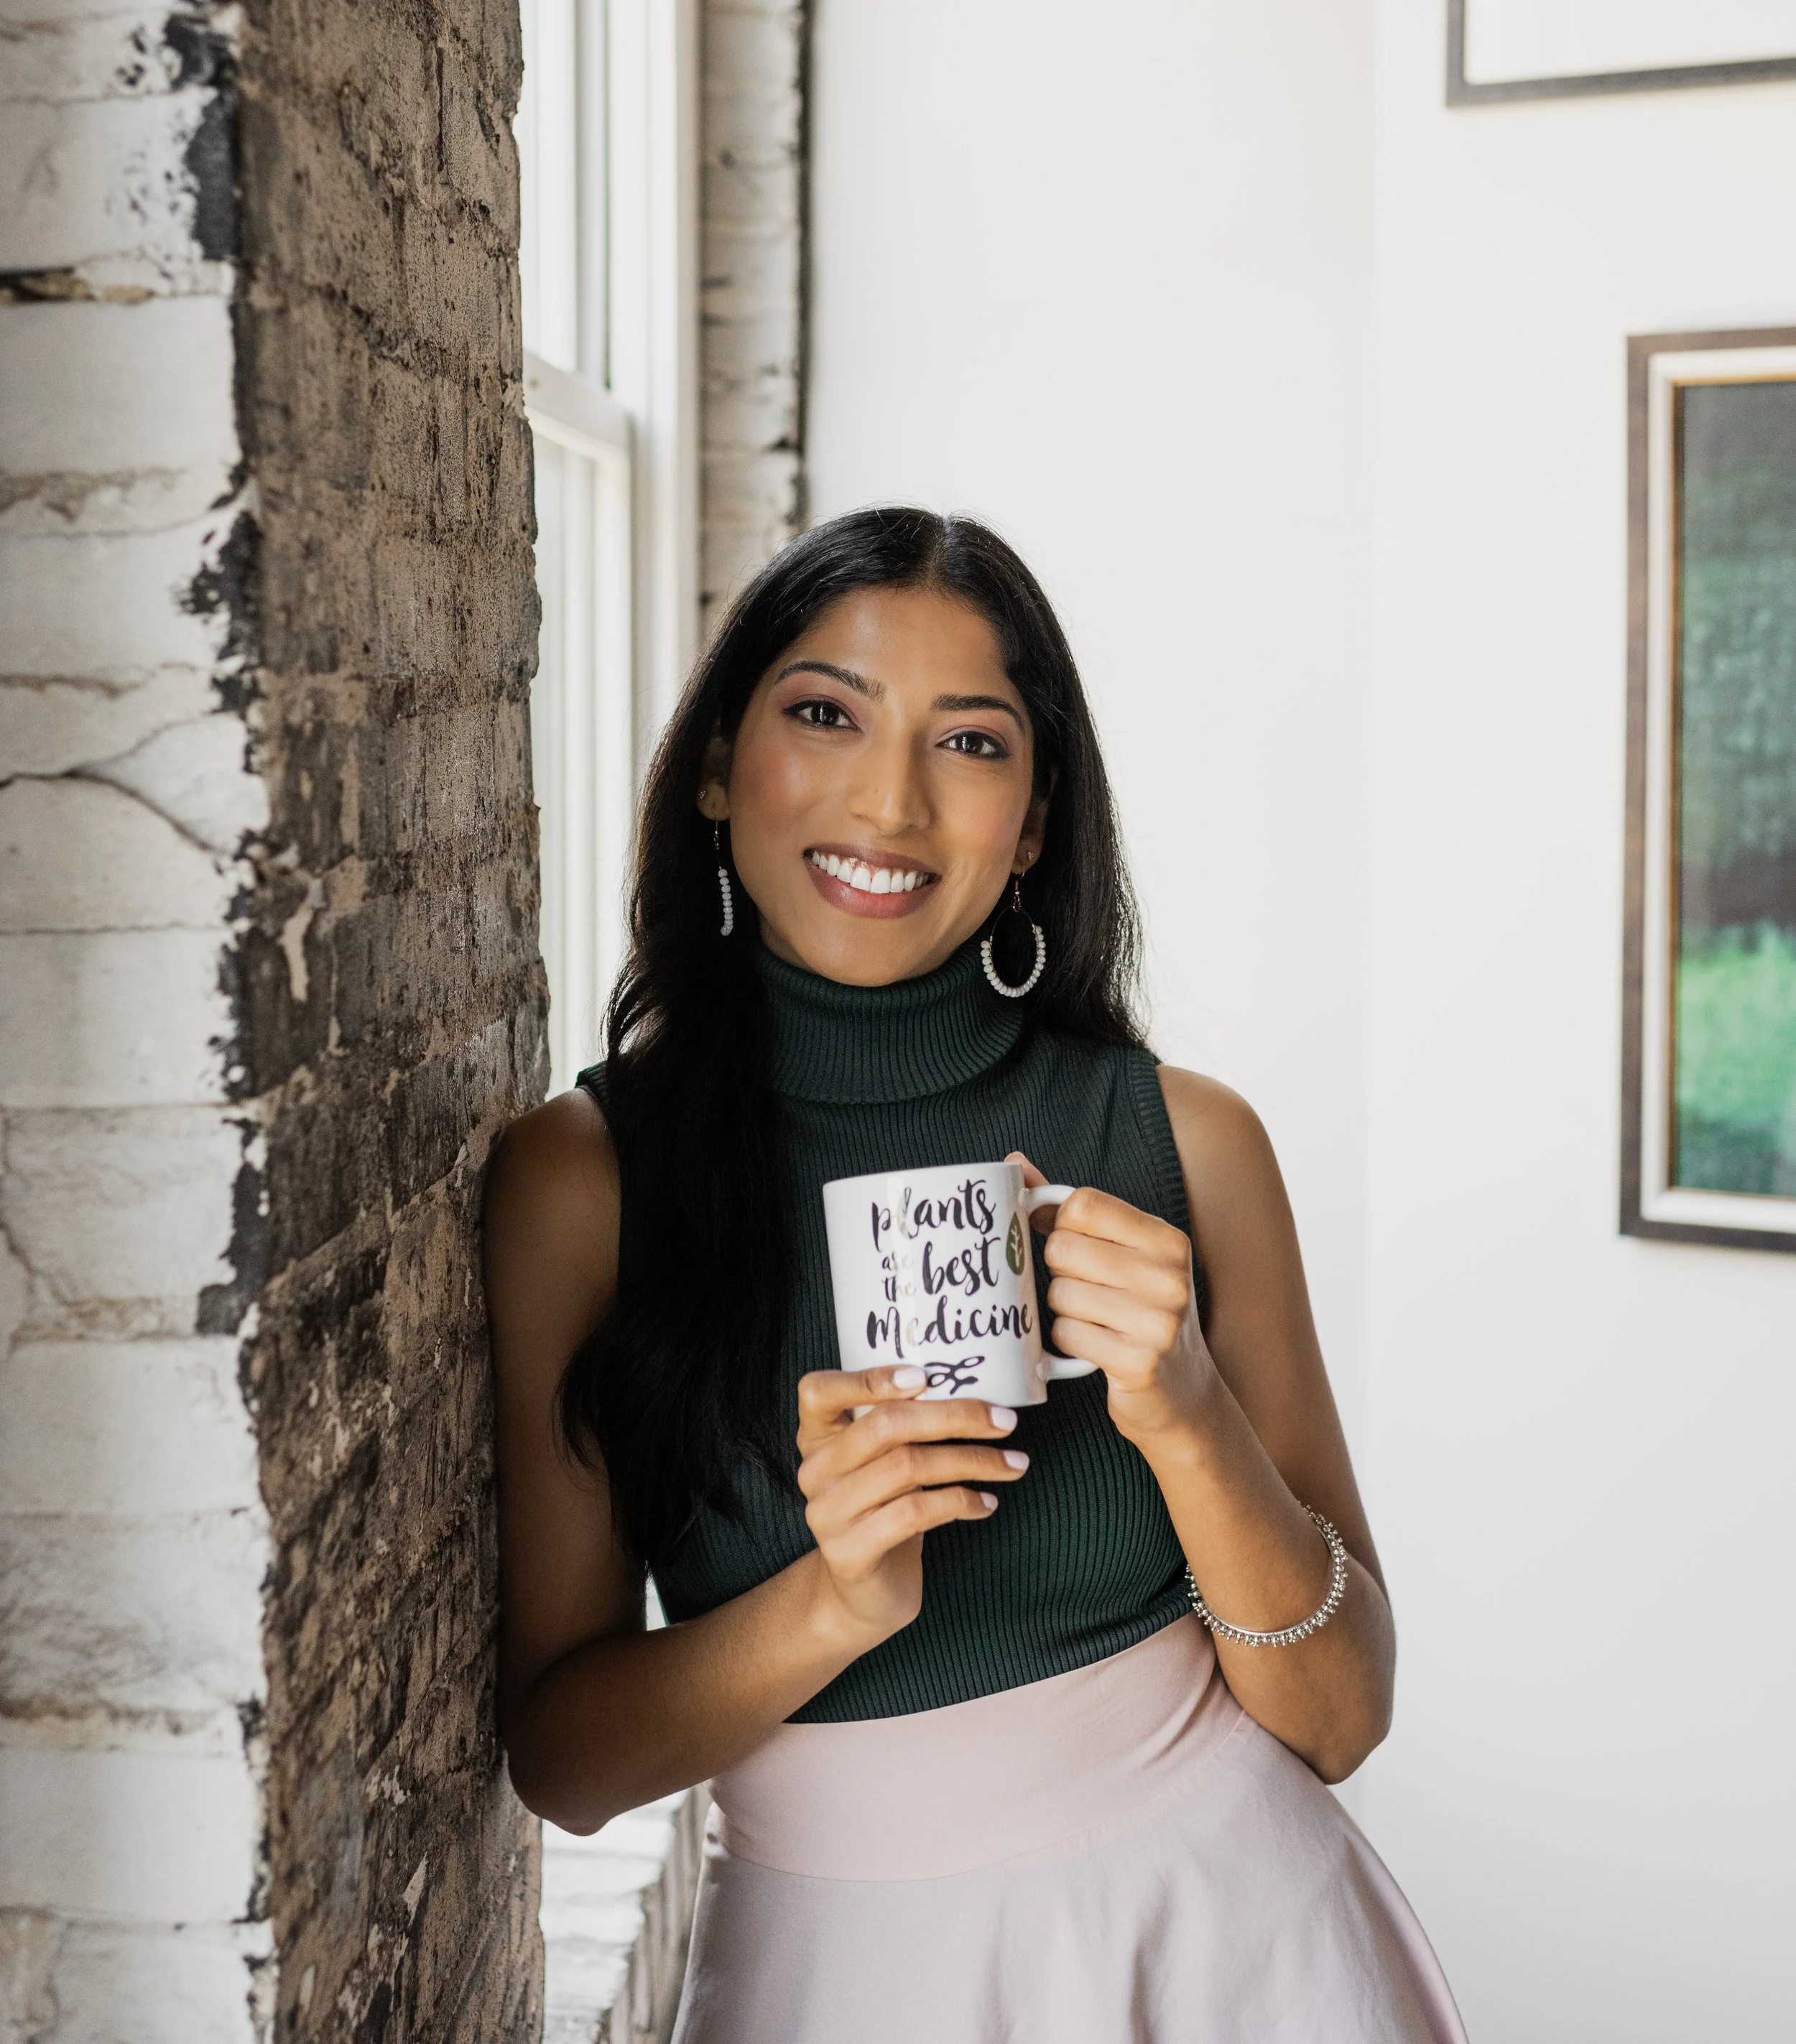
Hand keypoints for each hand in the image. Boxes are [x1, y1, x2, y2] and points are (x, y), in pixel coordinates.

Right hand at [795, 1366, 1028, 1648]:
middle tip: (1005, 1421)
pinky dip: (960, 1502)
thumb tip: (978, 1389)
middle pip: (884, 1425)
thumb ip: (904, 1426)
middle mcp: (815, 1471)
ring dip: (972, 1461)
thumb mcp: (885, 1461)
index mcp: (817, 1437)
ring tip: (1013, 1463)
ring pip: (908, 1467)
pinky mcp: (849, 1552)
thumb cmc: (886, 1510)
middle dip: (955, 1417)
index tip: (925, 1376)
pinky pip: (914, 1514)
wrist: (865, 1592)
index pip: (818, 1391)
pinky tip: (987, 1503)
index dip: (868, 1379)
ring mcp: (828, 1513)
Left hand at [1010, 1152, 1217, 1444]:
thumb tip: (1014, 1165)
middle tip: (1086, 1290)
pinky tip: (1094, 1347)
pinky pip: (1066, 1334)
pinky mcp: (1139, 1363)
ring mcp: (1158, 1321)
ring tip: (1094, 1320)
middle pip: (1063, 1247)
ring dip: (1062, 1309)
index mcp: (1167, 1239)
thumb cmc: (1139, 1313)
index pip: (1082, 1203)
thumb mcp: (1122, 1256)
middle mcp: (1169, 1275)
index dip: (1062, 1225)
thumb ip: (1069, 1210)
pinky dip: (1068, 1342)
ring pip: (1059, 1292)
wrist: (1183, 1394)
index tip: (1076, 1246)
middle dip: (1059, 1271)